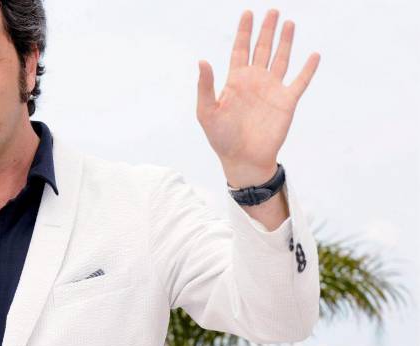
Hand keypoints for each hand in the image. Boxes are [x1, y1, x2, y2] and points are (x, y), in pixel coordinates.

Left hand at [197, 10, 319, 186]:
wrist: (243, 159)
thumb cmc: (221, 138)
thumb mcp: (207, 112)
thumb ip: (205, 87)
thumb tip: (202, 61)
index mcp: (235, 81)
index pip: (240, 50)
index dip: (243, 32)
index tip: (247, 13)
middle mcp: (255, 82)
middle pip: (262, 49)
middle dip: (266, 30)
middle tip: (272, 11)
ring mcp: (272, 90)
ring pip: (280, 59)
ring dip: (285, 42)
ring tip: (289, 23)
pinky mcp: (286, 102)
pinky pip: (300, 81)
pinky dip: (307, 69)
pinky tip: (313, 55)